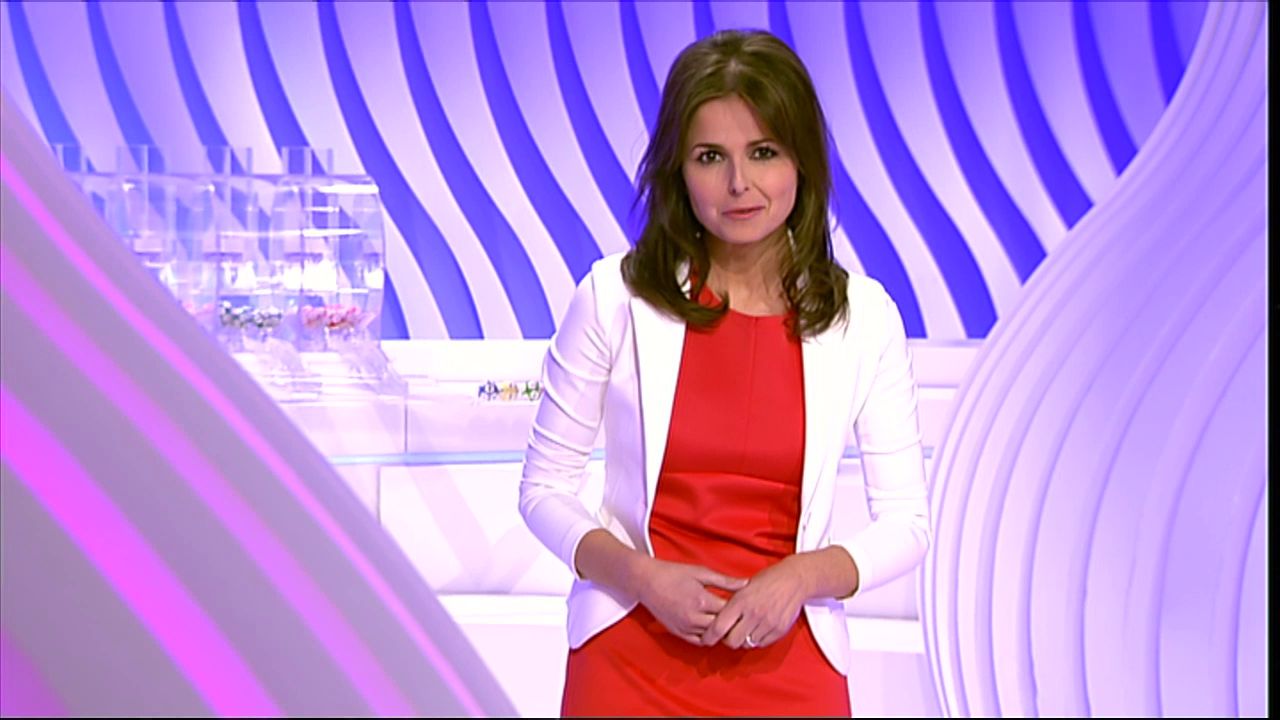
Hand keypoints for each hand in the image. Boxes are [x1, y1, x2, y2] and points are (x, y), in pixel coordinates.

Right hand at [634, 558, 748, 644]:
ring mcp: (685, 627)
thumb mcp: (701, 572)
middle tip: (737, 615)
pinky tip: (711, 627)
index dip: (738, 609)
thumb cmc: (673, 573)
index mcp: (702, 600)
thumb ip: (725, 581)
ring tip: (725, 621)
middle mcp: (694, 618)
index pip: (729, 611)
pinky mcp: (678, 633)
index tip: (743, 604)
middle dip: (731, 622)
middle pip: (722, 627)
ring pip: (712, 637)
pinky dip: (707, 637)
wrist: (647, 582)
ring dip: (719, 631)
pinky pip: (698, 642)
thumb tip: (746, 584)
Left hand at [700, 557, 809, 648]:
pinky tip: (758, 628)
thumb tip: (716, 621)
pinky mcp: (779, 630)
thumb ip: (732, 604)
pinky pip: (761, 644)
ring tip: (746, 628)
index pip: (719, 627)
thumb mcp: (743, 587)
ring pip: (747, 644)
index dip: (709, 636)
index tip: (705, 639)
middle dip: (728, 640)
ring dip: (744, 639)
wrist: (794, 579)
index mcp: (741, 601)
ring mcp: (767, 623)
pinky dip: (757, 640)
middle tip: (729, 633)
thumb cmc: (767, 580)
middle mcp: (753, 614)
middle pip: (732, 641)